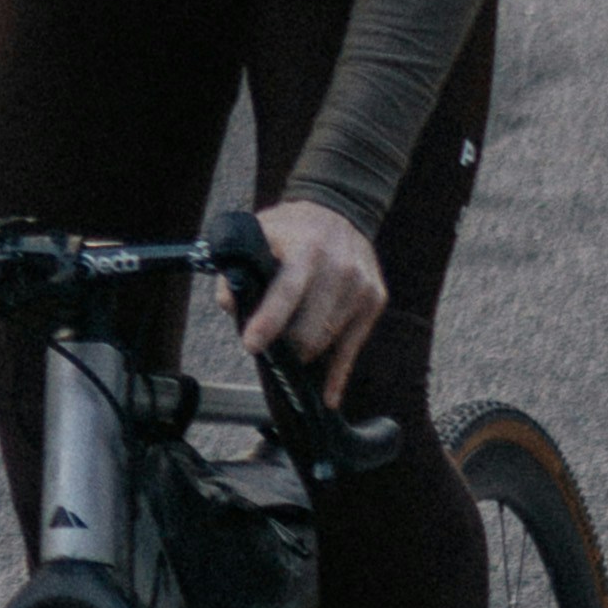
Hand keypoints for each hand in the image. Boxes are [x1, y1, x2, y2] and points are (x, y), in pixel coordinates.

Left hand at [238, 196, 385, 406]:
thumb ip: (236, 269)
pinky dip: (337, 375)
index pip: (287, 291)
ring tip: (289, 345)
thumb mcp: (256, 233)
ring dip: (303, 351)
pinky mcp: (374, 301)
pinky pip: (352, 349)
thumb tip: (233, 307)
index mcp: (307, 250)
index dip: (268, 321)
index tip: (252, 345)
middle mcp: (340, 269)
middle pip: (309, 329)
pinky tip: (329, 397)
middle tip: (268, 344)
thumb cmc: (291, 229)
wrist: (339, 211)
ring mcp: (361, 287)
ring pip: (327, 342)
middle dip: (284, 345)